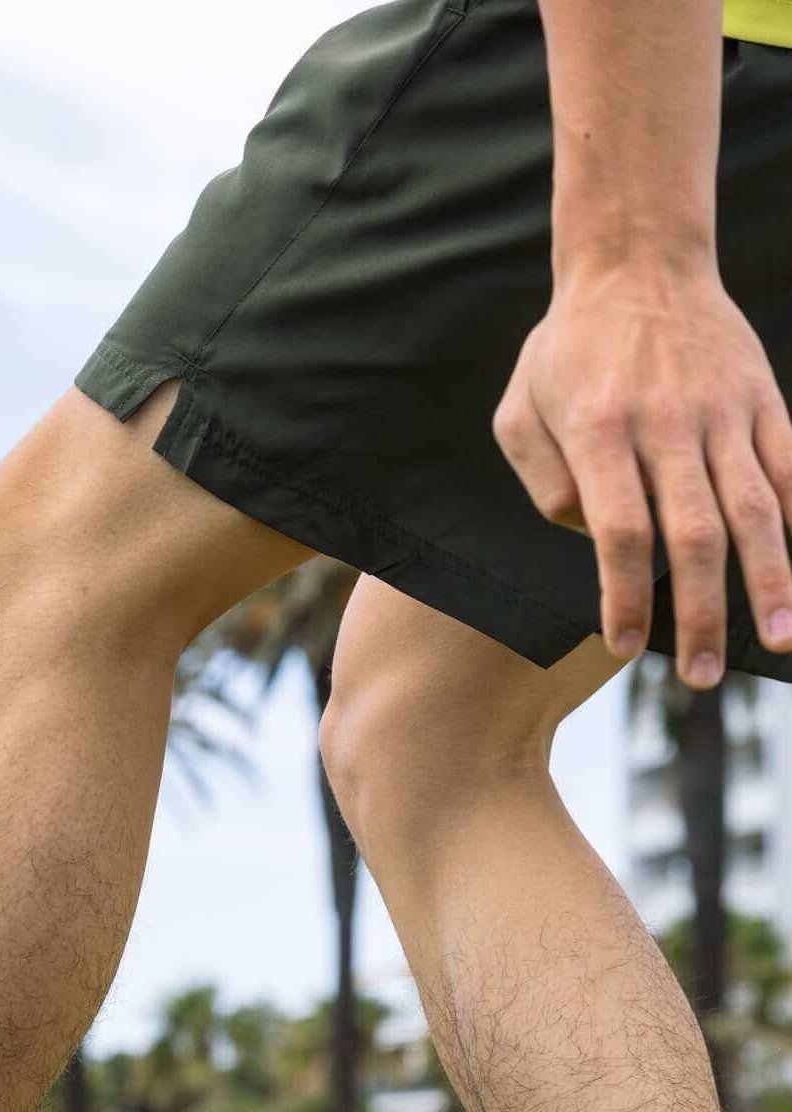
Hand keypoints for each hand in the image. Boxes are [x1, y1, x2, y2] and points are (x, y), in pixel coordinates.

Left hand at [494, 264, 791, 687]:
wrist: (638, 262)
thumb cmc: (566, 352)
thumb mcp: (519, 412)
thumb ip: (544, 483)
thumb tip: (587, 543)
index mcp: (600, 432)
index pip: (618, 532)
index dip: (625, 595)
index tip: (625, 646)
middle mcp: (668, 425)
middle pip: (694, 535)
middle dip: (701, 612)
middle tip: (703, 676)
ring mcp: (724, 410)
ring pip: (757, 509)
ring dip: (770, 581)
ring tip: (776, 640)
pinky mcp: (763, 398)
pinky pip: (790, 468)